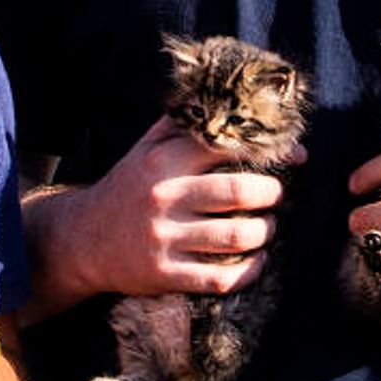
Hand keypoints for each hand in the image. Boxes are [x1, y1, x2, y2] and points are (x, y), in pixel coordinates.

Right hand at [24, 116, 301, 317]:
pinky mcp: (164, 274)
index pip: (230, 147)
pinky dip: (249, 271)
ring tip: (267, 228)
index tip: (296, 157)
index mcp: (164, 161)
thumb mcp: (146, 148)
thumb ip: (185, 123)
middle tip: (276, 197)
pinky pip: (220, 278)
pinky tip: (256, 261)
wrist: (83, 239)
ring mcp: (163, 238)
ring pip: (237, 237)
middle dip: (272, 195)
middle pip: (241, 192)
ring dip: (265, 233)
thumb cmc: (128, 187)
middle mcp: (163, 197)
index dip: (272, 151)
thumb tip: (236, 101)